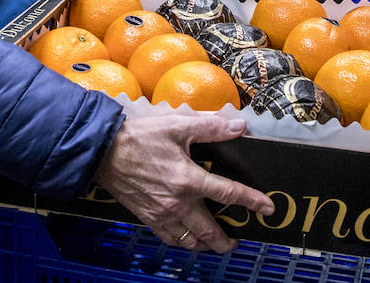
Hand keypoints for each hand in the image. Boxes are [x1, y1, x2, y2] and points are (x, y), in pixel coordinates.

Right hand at [94, 113, 273, 252]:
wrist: (103, 152)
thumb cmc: (139, 137)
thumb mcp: (177, 125)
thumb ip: (211, 127)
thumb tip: (237, 127)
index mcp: (188, 179)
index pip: (228, 193)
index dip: (251, 201)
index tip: (266, 208)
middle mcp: (177, 202)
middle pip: (209, 231)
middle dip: (226, 240)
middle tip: (236, 240)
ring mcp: (162, 214)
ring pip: (189, 240)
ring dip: (205, 245)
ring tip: (214, 243)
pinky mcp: (147, 218)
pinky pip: (169, 239)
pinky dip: (182, 243)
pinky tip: (187, 239)